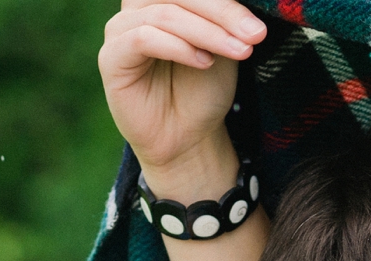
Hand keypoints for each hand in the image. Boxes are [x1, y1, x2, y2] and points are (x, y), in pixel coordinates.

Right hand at [98, 0, 267, 198]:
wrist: (187, 136)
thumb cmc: (203, 89)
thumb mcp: (222, 49)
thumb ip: (225, 22)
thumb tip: (244, 10)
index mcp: (163, 0)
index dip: (226, 3)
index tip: (259, 28)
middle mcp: (137, 7)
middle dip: (222, 13)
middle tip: (254, 35)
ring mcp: (121, 29)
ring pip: (164, 14)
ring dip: (207, 32)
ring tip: (238, 52)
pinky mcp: (111, 56)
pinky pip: (143, 38)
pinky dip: (178, 47)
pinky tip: (204, 62)